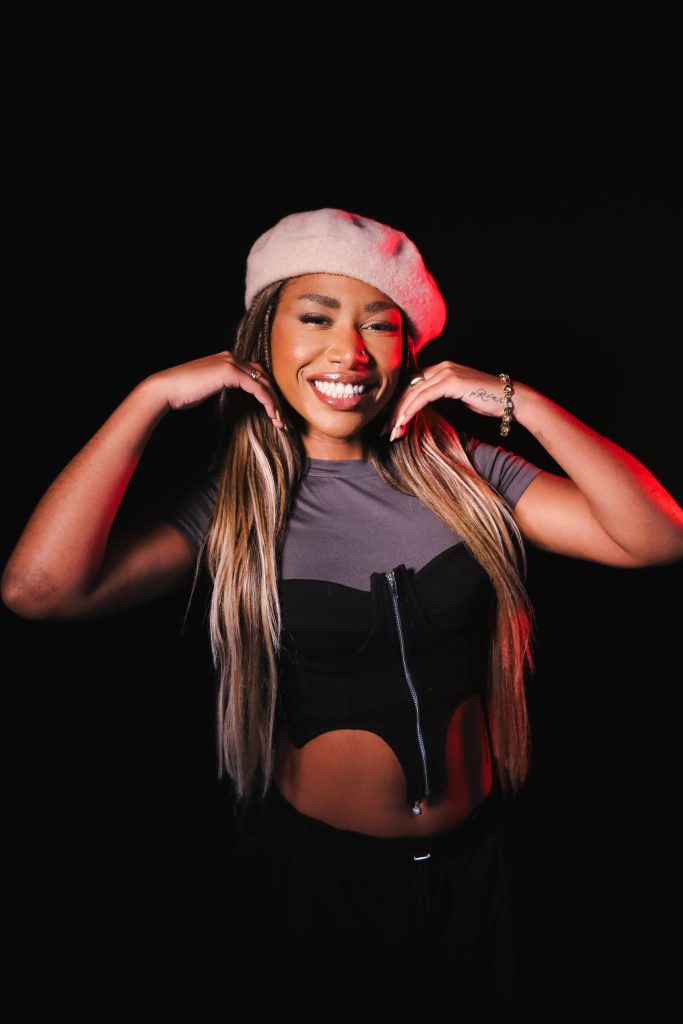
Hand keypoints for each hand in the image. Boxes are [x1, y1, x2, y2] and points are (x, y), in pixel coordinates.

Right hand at [145, 351, 284, 427]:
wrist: (166, 389)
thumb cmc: (182, 393)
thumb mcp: (208, 389)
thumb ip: (222, 387)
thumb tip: (233, 395)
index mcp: (226, 360)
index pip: (255, 373)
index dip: (267, 392)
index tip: (274, 412)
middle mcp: (230, 357)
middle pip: (263, 376)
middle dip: (274, 398)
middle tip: (281, 419)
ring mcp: (230, 362)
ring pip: (263, 381)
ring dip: (274, 402)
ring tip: (279, 421)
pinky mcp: (229, 371)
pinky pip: (256, 387)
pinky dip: (267, 401)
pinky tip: (271, 414)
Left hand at [387, 362, 513, 440]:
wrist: (509, 399)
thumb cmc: (487, 400)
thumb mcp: (458, 397)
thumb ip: (441, 395)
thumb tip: (423, 406)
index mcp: (441, 369)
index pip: (412, 386)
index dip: (399, 404)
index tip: (391, 423)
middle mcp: (442, 367)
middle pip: (409, 388)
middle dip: (395, 411)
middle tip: (385, 430)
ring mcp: (446, 372)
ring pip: (413, 392)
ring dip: (400, 414)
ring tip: (392, 431)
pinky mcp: (451, 381)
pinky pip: (424, 396)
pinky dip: (411, 410)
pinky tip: (404, 422)